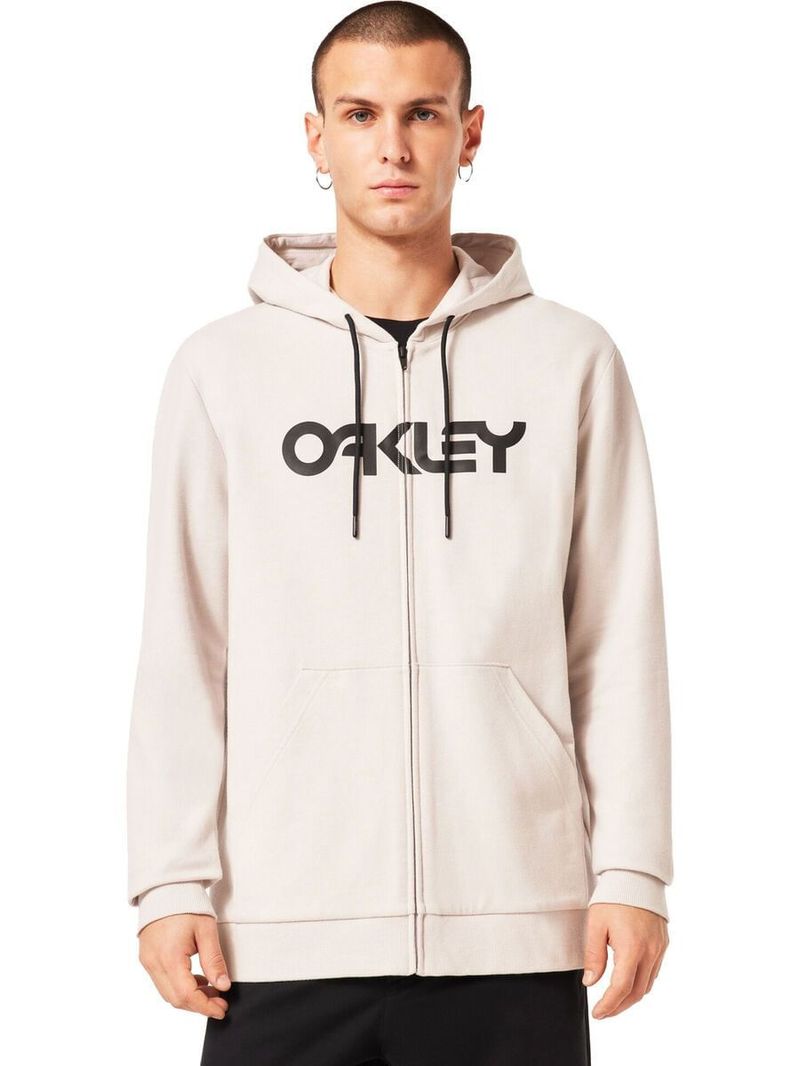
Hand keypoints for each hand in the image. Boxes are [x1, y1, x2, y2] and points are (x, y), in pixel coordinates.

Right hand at [138, 913, 231, 1019]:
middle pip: (175, 999)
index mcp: (169, 957)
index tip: (222, 1010)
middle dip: (199, 1005)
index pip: (186, 995)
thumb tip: (223, 986)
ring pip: (168, 992)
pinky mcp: (147, 957)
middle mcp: (153, 963)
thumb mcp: (206, 930)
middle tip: (220, 1003)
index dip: (205, 1007)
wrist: (165, 886)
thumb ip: (214, 960)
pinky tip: (198, 980)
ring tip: (212, 991)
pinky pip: (163, 981)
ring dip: (190, 997)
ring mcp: (147, 961)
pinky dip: (180, 986)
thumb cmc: (187, 904)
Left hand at [581, 903, 668, 1018]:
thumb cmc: (613, 897)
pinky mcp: (663, 944)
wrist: (635, 877)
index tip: (598, 1013)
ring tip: (614, 1000)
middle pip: (637, 992)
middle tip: (604, 1012)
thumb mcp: (596, 924)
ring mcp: (659, 949)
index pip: (621, 988)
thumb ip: (594, 956)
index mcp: (632, 948)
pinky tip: (629, 981)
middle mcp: (650, 952)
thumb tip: (590, 982)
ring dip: (631, 997)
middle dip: (620, 1007)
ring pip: (647, 985)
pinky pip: (654, 972)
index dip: (609, 1005)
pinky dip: (641, 983)